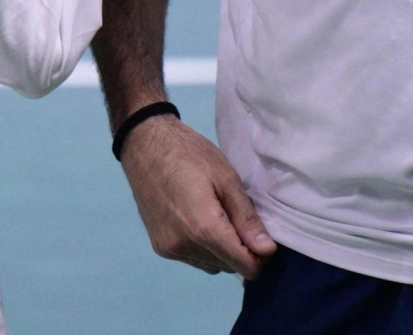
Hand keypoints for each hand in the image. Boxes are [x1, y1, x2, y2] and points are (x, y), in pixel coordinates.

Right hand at [117, 113, 276, 277]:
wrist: (145, 145)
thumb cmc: (189, 154)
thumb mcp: (226, 179)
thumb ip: (246, 218)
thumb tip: (267, 250)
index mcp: (204, 229)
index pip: (244, 266)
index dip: (261, 256)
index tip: (262, 235)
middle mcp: (184, 246)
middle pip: (229, 267)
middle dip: (241, 250)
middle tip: (239, 218)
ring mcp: (169, 249)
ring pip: (211, 265)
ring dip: (222, 251)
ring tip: (218, 217)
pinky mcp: (159, 247)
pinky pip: (194, 259)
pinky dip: (203, 249)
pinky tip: (198, 222)